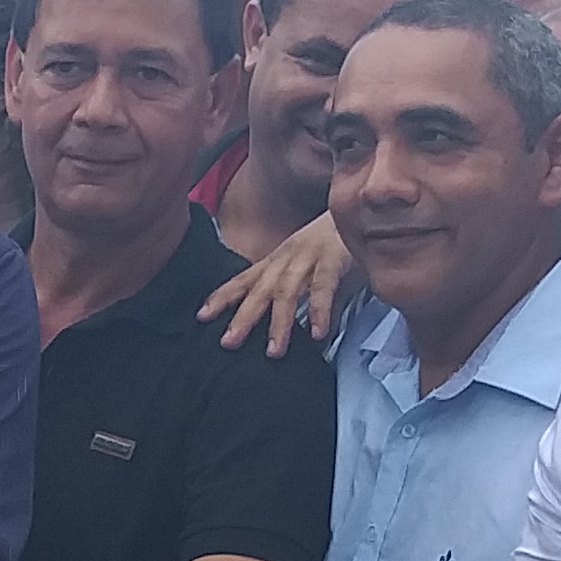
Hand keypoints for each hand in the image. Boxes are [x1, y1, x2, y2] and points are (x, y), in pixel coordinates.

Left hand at [199, 209, 358, 354]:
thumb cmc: (329, 243)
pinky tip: (317, 334)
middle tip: (227, 343)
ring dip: (279, 322)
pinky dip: (319, 311)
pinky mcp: (334, 259)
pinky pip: (324, 287)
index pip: (243, 280)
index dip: (222, 297)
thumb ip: (289, 291)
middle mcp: (287, 259)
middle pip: (260, 290)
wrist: (358, 208)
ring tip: (273, 352)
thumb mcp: (301, 265)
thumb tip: (277, 324)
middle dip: (243, 317)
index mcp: (277, 261)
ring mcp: (309, 258)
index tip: (201, 317)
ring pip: (288, 292)